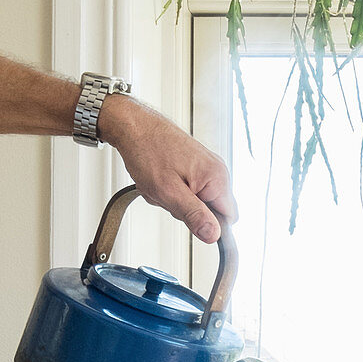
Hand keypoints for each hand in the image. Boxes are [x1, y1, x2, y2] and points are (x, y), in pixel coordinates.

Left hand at [99, 94, 237, 243]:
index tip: (189, 219)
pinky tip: (163, 180)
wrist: (134, 126)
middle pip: (212, 211)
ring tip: (162, 186)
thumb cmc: (147, 151)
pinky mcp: (197, 165)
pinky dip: (174, 190)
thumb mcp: (168, 192)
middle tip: (168, 197)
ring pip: (199, 201)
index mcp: (217, 178)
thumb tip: (213, 235)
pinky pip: (191, 189)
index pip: (228, 219)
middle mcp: (217, 170)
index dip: (209, 225)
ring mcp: (208, 166)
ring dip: (177, 200)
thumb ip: (194, 215)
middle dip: (188, 211)